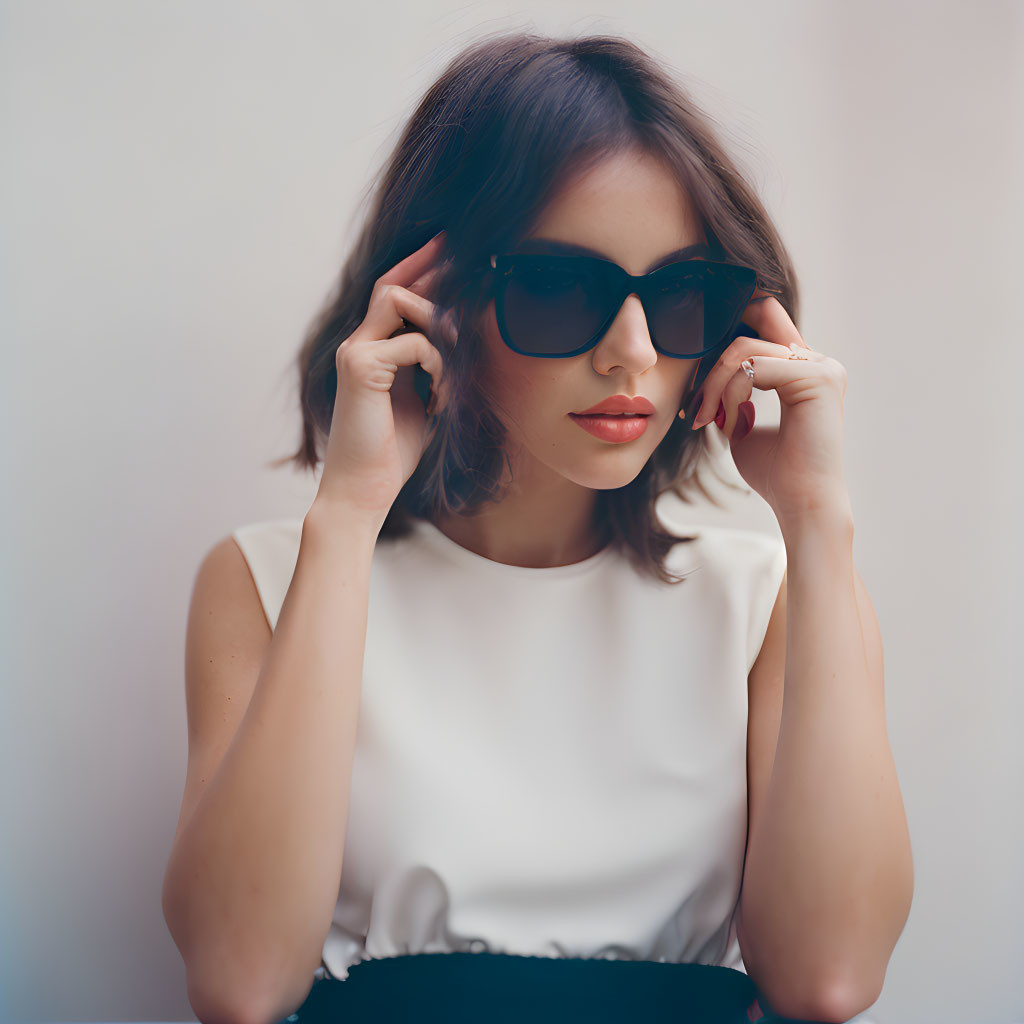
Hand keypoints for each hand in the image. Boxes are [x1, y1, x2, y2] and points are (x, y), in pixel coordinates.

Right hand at [314, 230, 453, 525]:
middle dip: (429, 269)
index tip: (446, 249)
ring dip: (441, 329)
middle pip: (391, 285)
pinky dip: (440, 367)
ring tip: (455, 375)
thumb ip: (430, 370)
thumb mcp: (420, 403)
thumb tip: (457, 344)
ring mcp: (354, 353)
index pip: (390, 296)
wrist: (363, 491)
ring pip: (400, 301)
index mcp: (370, 353)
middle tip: (465, 260)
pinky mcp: (361, 368)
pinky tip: (443, 400)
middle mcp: (356, 346)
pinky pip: (415, 343)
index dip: (417, 270)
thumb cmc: (392, 455)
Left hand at [689, 291, 851, 524]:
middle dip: (711, 372)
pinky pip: (753, 368)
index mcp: (803, 370)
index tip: (696, 376)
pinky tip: (731, 425)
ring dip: (715, 386)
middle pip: (746, 336)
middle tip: (696, 411)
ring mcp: (821, 366)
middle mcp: (817, 362)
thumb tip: (710, 378)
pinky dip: (730, 394)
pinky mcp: (818, 377)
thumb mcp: (743, 426)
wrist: (799, 503)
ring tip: (708, 420)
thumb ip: (732, 396)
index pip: (763, 322)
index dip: (724, 338)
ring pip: (744, 351)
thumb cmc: (774, 473)